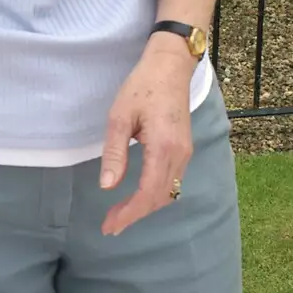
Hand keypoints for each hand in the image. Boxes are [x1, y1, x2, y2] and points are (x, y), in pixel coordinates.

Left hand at [98, 41, 194, 235]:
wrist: (170, 66)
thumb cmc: (142, 86)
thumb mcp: (119, 117)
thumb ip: (115, 153)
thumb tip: (108, 186)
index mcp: (163, 147)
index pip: (148, 193)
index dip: (129, 213)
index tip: (111, 226)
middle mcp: (179, 154)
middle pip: (160, 198)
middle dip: (135, 215)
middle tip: (111, 226)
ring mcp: (185, 152)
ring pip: (168, 192)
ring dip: (145, 207)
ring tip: (121, 215)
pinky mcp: (184, 148)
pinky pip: (172, 181)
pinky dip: (155, 194)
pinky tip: (138, 196)